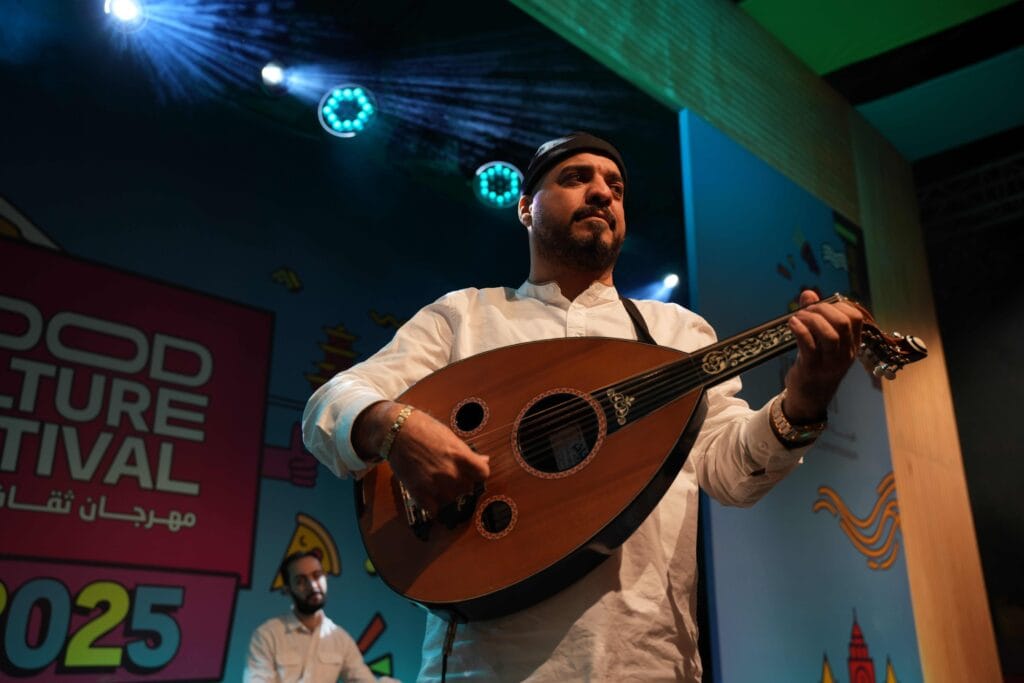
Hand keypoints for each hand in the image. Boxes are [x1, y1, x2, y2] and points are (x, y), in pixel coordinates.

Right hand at [354, 401, 489, 515]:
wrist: (396, 431)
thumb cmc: (423, 429)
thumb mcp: (450, 437)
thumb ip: (467, 453)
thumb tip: (484, 460)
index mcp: (460, 456)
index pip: (483, 474)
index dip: (478, 472)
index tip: (473, 472)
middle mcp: (450, 473)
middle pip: (467, 488)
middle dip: (461, 482)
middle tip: (450, 474)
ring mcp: (435, 485)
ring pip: (452, 499)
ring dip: (447, 494)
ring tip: (437, 481)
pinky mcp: (419, 493)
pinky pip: (434, 510)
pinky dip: (433, 505)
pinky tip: (429, 494)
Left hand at [784, 290, 863, 420]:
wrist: (809, 398)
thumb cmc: (815, 365)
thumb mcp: (819, 341)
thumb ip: (816, 317)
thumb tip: (808, 293)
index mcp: (852, 345)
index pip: (855, 317)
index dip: (838, 305)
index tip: (821, 305)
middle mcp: (845, 354)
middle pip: (843, 322)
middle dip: (822, 309)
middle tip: (806, 310)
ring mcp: (830, 363)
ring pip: (830, 334)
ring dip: (811, 319)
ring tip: (798, 317)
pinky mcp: (812, 369)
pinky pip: (809, 345)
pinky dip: (800, 330)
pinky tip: (792, 324)